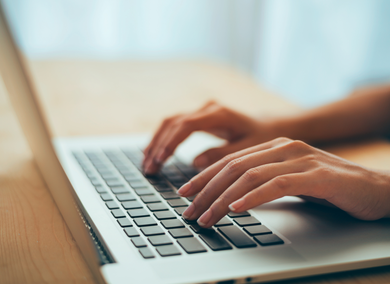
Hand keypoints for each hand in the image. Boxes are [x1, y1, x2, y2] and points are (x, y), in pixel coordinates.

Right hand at [143, 101, 275, 173]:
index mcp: (219, 114)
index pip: (186, 125)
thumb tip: (195, 162)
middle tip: (149, 169)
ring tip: (147, 163)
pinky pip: (175, 125)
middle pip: (173, 122)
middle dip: (158, 145)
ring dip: (157, 142)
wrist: (270, 125)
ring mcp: (202, 111)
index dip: (170, 142)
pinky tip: (154, 152)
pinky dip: (163, 138)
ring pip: (170, 122)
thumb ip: (222, 155)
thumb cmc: (262, 137)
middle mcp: (207, 109)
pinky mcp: (200, 118)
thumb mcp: (248, 149)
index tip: (160, 160)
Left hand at [178, 137, 389, 226]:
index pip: (230, 161)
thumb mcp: (290, 181)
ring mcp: (301, 159)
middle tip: (189, 210)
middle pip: (233, 167)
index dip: (204, 178)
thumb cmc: (330, 187)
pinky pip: (276, 184)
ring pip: (249, 176)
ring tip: (206, 216)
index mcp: (275, 147)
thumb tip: (229, 197)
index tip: (185, 194)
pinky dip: (252, 197)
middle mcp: (284, 147)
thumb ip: (263, 182)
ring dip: (223, 198)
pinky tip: (236, 209)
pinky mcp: (317, 175)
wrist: (376, 189)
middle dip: (206, 190)